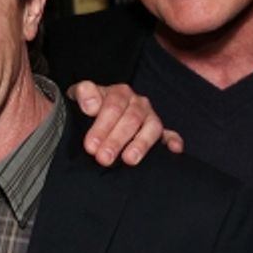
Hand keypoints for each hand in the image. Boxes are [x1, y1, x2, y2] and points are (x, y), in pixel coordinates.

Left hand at [68, 81, 183, 165]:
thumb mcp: (79, 95)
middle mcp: (137, 103)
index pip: (112, 106)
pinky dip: (173, 141)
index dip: (101, 126)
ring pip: (151, 127)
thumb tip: (91, 106)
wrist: (95, 111)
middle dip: (115, 140)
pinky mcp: (160, 132)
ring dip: (140, 144)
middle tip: (103, 158)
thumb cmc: (88, 107)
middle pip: (130, 119)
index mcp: (119, 93)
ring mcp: (150, 117)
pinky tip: (173, 150)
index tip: (90, 145)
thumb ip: (84, 94)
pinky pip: (170, 134)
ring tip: (129, 159)